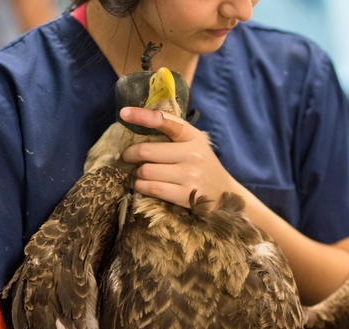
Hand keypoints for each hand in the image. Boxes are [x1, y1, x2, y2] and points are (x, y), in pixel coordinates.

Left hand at [120, 107, 240, 208]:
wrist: (224, 193)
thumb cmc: (202, 165)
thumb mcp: (194, 143)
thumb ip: (173, 132)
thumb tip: (138, 123)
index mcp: (192, 137)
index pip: (164, 121)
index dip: (142, 115)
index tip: (124, 113)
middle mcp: (192, 155)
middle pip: (146, 151)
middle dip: (130, 154)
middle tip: (128, 157)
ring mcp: (190, 176)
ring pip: (145, 171)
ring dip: (136, 174)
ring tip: (139, 174)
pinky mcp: (185, 195)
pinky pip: (152, 188)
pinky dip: (141, 186)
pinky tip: (143, 184)